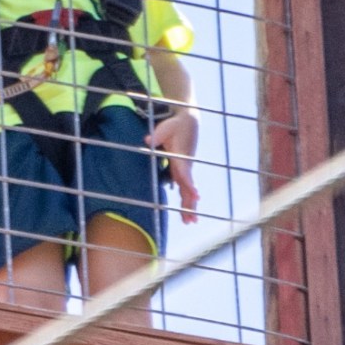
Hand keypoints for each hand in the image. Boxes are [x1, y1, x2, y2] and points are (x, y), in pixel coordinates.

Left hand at [150, 108, 201, 222]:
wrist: (188, 122)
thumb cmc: (174, 125)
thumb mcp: (164, 128)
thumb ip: (157, 136)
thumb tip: (147, 140)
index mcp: (181, 158)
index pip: (186, 175)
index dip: (190, 185)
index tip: (196, 196)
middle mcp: (185, 166)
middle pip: (188, 189)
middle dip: (190, 205)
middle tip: (191, 221)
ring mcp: (185, 169)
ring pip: (187, 190)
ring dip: (189, 206)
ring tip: (190, 222)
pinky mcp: (182, 169)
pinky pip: (184, 187)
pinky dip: (186, 199)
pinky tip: (186, 212)